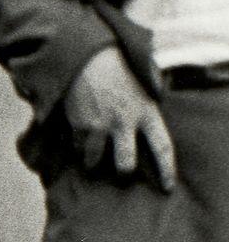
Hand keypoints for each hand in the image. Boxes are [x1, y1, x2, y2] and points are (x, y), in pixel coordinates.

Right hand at [64, 44, 174, 187]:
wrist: (87, 54)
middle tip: (119, 171)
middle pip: (125, 164)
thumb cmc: (118, 69)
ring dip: (91, 160)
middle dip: (121, 172)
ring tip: (90, 154)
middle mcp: (124, 122)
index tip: (167, 187)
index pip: (162, 147)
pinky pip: (74, 146)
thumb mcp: (143, 84)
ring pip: (93, 161)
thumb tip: (150, 124)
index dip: (166, 170)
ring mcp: (99, 125)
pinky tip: (76, 133)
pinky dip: (74, 144)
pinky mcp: (77, 124)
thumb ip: (148, 105)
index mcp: (146, 111)